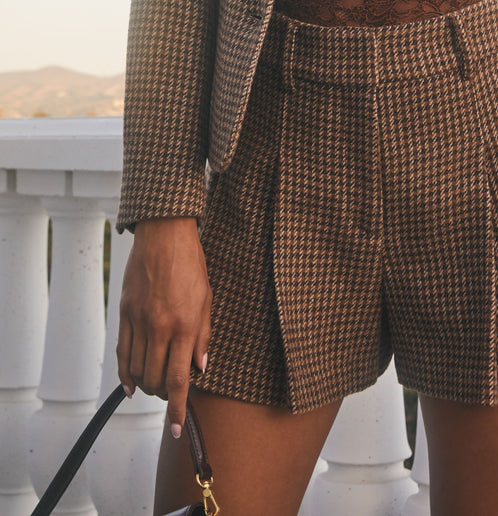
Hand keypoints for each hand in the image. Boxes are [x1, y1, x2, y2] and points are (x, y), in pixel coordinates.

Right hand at [117, 217, 211, 436]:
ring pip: (136, 370)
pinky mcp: (124, 313)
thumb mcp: (207, 299)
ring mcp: (139, 320)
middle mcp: (160, 326)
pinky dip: (125, 374)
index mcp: (185, 324)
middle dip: (162, 395)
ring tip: (156, 385)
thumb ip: (203, 336)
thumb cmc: (191, 264)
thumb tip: (199, 369)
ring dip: (146, 386)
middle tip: (170, 394)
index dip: (176, 409)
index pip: (178, 378)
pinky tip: (132, 384)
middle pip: (155, 379)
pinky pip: (122, 352)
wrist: (164, 234)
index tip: (175, 429)